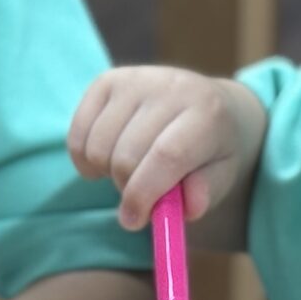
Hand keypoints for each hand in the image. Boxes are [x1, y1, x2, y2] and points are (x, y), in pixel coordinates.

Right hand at [67, 67, 262, 232]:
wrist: (209, 105)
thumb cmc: (212, 149)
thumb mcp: (222, 175)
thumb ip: (205, 193)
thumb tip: (187, 207)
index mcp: (207, 112)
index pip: (167, 155)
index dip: (144, 194)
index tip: (133, 220)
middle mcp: (170, 87)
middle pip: (126, 156)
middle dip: (127, 188)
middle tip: (141, 195)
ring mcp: (135, 79)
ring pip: (98, 147)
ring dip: (107, 173)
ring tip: (130, 171)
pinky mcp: (107, 80)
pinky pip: (78, 134)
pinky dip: (85, 159)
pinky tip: (107, 158)